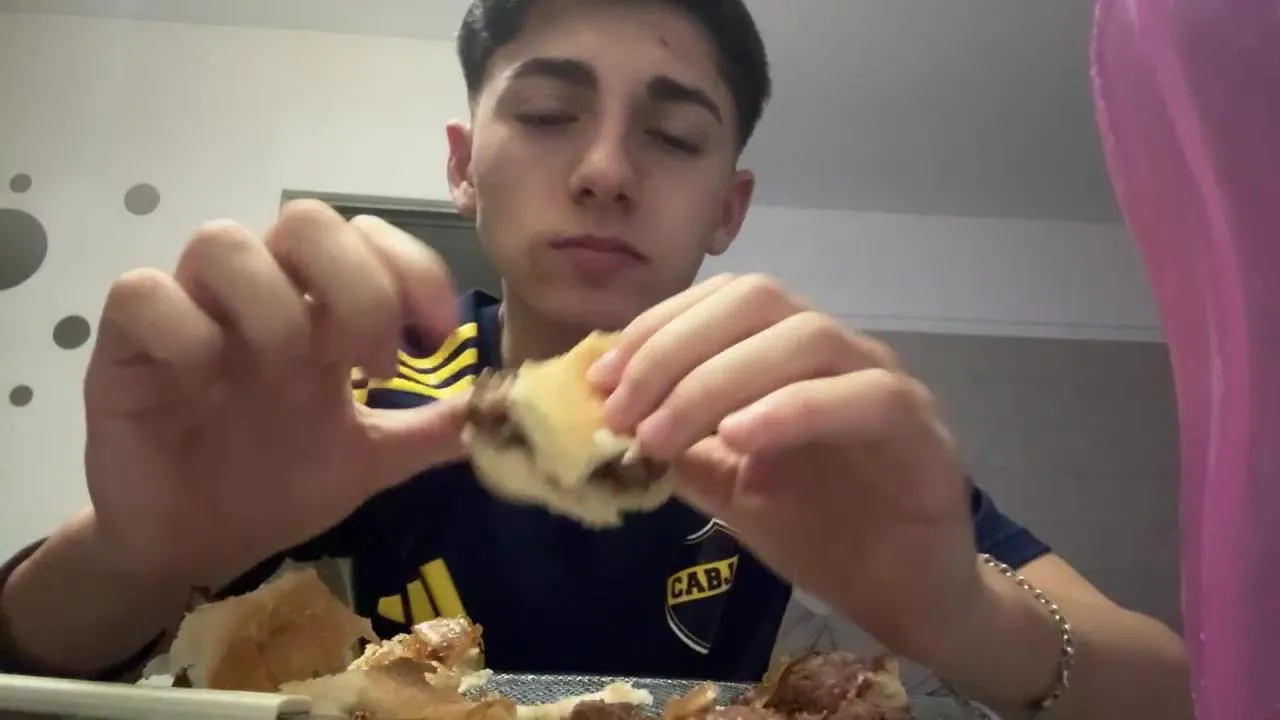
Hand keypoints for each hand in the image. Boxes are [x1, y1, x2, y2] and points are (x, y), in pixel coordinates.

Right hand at [83, 200, 465, 585]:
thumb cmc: (275, 487)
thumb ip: (431, 430)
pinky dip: (187, 331)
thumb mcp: (370, 460)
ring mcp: (191, 313)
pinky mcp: (124, 347)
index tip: (440, 338)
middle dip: (357, 284)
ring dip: (276, 307)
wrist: (195, 548)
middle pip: (305, 219)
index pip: (368, 236)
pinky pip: (143, 294)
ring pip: (223, 240)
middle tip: (376, 362)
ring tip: (293, 379)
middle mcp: (258, 296)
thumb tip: (502, 408)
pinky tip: (209, 385)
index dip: (413, 268)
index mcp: (318, 311)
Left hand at [588, 274, 981, 659]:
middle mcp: (836, 350)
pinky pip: (862, 396)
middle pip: (757, 300)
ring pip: (805, 336)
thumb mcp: (726, 487)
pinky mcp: (919, 428)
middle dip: (674, 349)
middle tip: (622, 413)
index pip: (720, 301)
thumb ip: (678, 447)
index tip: (599, 382)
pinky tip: (738, 440)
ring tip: (661, 436)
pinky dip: (792, 408)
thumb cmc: (819, 532)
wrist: (902, 595)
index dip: (655, 329)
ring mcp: (882, 381)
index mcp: (787, 353)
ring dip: (716, 380)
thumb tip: (605, 419)